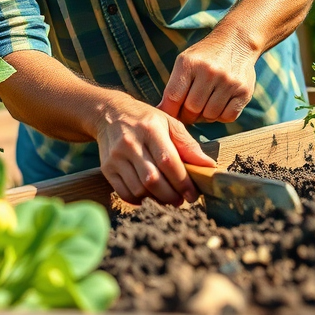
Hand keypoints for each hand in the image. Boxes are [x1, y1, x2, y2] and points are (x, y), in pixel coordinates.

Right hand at [95, 90, 215, 205]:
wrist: (110, 113)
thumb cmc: (145, 119)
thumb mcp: (169, 123)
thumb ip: (188, 145)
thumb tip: (208, 166)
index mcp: (150, 129)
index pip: (168, 161)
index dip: (182, 181)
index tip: (193, 194)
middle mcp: (130, 143)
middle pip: (152, 179)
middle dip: (171, 195)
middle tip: (181, 200)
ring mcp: (116, 156)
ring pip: (138, 189)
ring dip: (156, 199)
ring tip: (167, 197)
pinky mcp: (107, 168)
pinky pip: (124, 192)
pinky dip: (139, 199)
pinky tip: (149, 196)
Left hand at [157, 28, 256, 125]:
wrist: (237, 41)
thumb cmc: (205, 57)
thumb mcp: (185, 61)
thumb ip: (174, 87)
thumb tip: (161, 112)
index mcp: (189, 63)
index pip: (173, 97)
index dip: (170, 111)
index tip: (172, 115)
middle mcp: (209, 71)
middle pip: (192, 109)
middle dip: (188, 114)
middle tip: (190, 111)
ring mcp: (228, 81)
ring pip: (210, 115)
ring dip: (206, 115)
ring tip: (206, 105)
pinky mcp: (244, 91)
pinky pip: (228, 116)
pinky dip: (221, 116)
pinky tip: (220, 105)